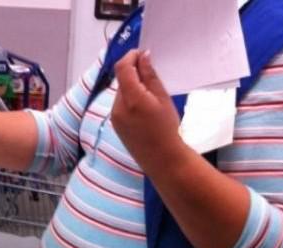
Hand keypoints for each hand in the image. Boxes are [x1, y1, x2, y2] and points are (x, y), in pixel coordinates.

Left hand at [111, 50, 183, 172]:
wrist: (162, 159)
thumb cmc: (167, 129)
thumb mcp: (162, 98)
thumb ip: (150, 76)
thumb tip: (142, 57)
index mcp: (131, 98)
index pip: (122, 68)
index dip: (130, 57)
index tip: (142, 54)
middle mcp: (118, 107)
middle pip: (121, 80)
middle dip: (133, 73)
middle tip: (151, 75)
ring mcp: (115, 117)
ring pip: (121, 93)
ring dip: (132, 87)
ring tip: (150, 96)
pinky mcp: (116, 125)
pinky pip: (120, 105)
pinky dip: (129, 100)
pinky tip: (143, 109)